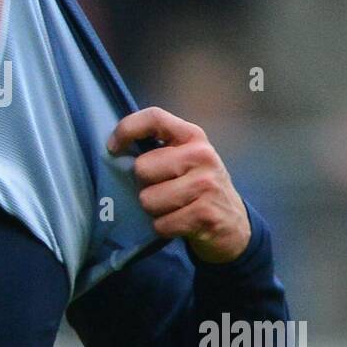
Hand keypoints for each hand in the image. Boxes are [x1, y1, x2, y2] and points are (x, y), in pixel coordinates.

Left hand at [108, 107, 250, 263]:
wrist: (233, 225)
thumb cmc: (199, 187)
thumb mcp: (186, 159)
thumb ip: (158, 149)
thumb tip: (116, 151)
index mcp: (192, 136)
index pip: (154, 118)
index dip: (127, 129)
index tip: (113, 148)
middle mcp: (202, 155)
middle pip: (142, 168)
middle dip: (145, 185)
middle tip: (164, 191)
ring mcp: (205, 185)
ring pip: (148, 200)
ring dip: (154, 210)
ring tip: (174, 208)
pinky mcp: (204, 214)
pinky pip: (160, 224)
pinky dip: (164, 228)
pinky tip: (180, 222)